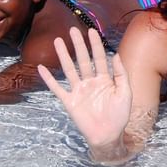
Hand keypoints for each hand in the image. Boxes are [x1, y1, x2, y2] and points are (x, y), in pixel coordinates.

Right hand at [37, 28, 131, 151]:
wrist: (108, 136)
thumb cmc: (119, 115)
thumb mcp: (125, 93)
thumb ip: (121, 74)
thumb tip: (116, 54)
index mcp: (104, 79)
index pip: (99, 58)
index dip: (95, 45)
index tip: (91, 31)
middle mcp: (90, 82)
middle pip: (83, 60)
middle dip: (78, 45)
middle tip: (73, 30)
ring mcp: (79, 91)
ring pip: (69, 70)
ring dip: (63, 55)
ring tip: (58, 41)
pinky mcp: (70, 102)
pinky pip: (57, 88)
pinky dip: (49, 79)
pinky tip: (41, 68)